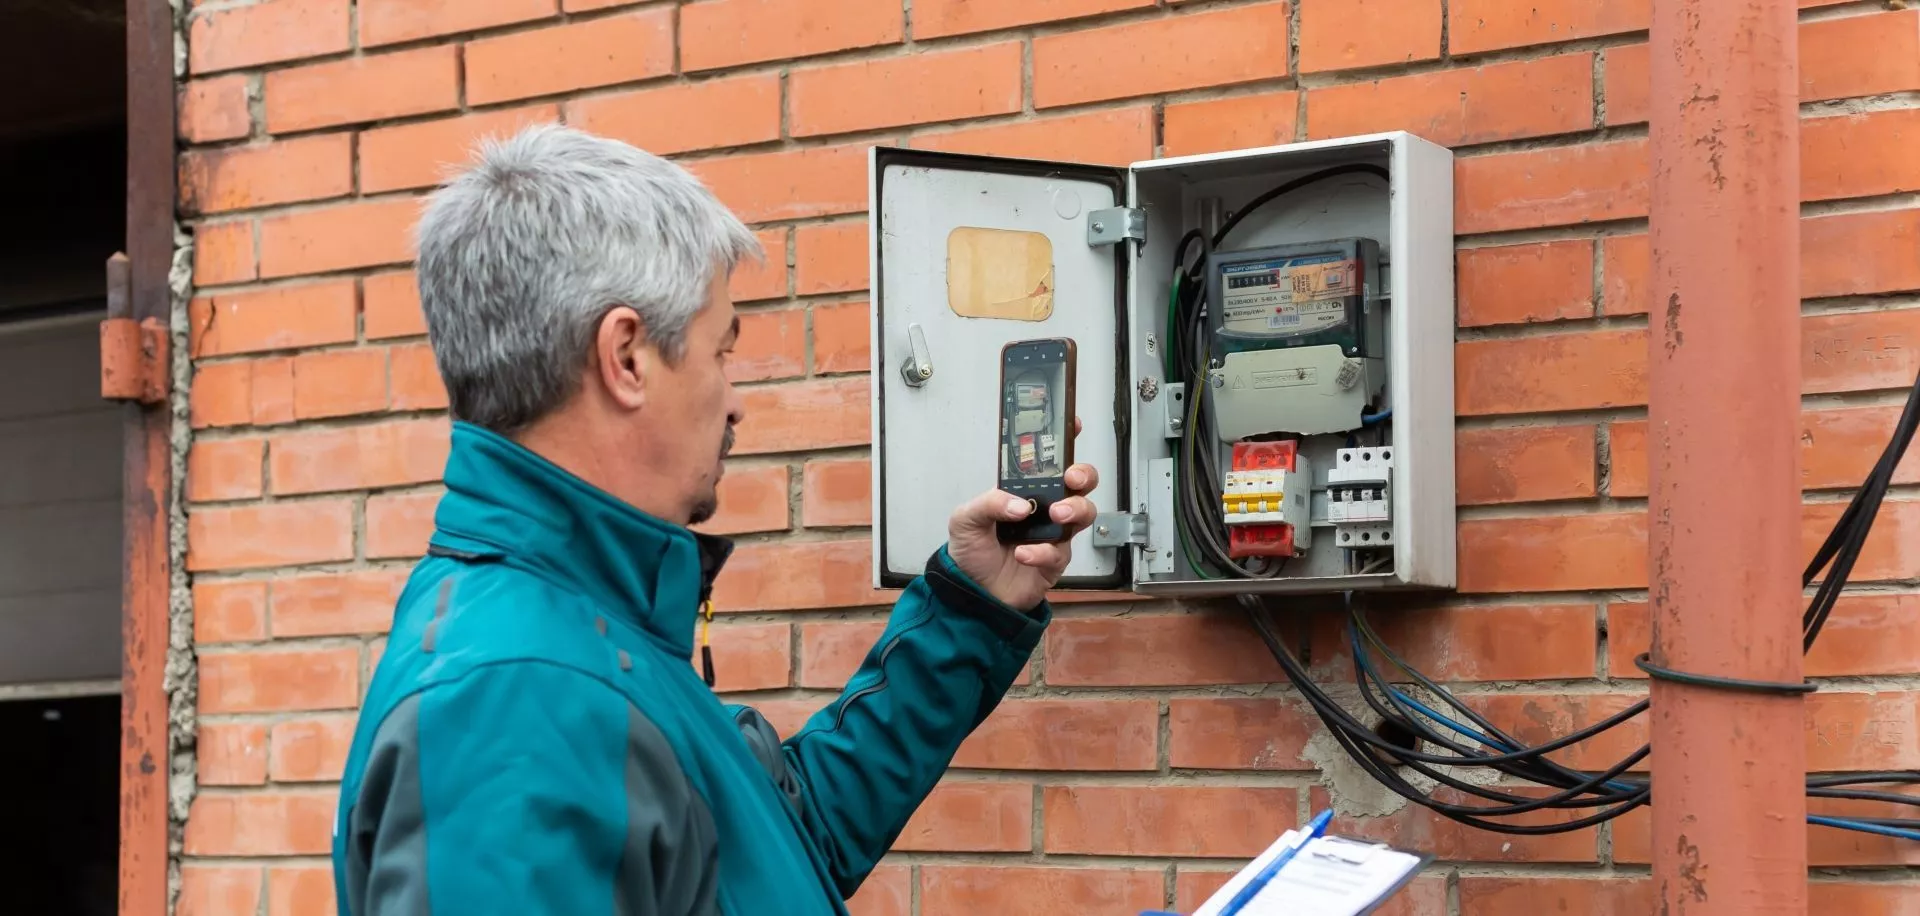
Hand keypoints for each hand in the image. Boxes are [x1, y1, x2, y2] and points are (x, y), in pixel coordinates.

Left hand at [946, 418, 1099, 611]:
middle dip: (1084, 476)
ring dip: (1073, 509)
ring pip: (1084, 513)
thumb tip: (1019, 504)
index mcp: (1024, 491)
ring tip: (1054, 515)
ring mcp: (1053, 534)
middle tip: (1071, 479)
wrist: (973, 593)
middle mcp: (1044, 508)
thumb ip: (988, 503)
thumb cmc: (972, 552)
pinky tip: (1023, 554)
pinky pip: (1059, 552)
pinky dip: (1042, 551)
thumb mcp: (965, 519)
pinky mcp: (1055, 561)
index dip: (1064, 441)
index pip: (1048, 461)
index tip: (1071, 425)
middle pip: (1081, 484)